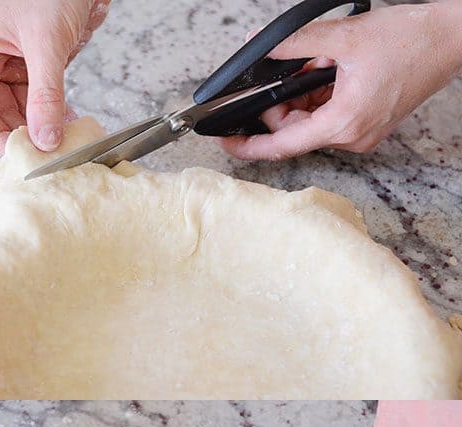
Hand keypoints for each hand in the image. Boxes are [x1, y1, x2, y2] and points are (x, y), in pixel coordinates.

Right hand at [0, 0, 110, 154]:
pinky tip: (70, 130)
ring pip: (20, 116)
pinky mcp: (32, 71)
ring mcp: (8, 69)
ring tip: (63, 146)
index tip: (22, 157)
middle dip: (24, 138)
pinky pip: (39, 106)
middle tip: (48, 158)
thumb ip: (46, 95)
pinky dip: (54, 120)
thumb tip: (46, 139)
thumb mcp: (46, 44)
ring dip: (42, 133)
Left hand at [223, 1, 461, 160]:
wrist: (448, 39)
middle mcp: (351, 138)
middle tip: (282, 74)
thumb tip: (261, 48)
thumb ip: (295, 45)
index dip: (250, 146)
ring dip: (303, 97)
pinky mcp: (367, 126)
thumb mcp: (342, 38)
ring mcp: (360, 134)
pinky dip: (320, 98)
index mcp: (343, 124)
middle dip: (281, 104)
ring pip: (312, 123)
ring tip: (318, 64)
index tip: (228, 144)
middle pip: (296, 131)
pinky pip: (330, 118)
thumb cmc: (408, 41)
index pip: (283, 145)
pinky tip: (327, 72)